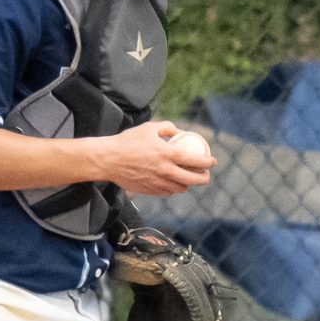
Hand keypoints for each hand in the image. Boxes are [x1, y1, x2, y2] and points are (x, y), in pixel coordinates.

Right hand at [99, 121, 215, 198]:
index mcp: (168, 154)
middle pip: (194, 180)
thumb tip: (180, 132)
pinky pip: (167, 192)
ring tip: (188, 178)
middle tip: (204, 174)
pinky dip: (173, 188)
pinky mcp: (150, 191)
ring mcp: (158, 183)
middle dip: (204, 178)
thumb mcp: (149, 128)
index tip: (212, 161)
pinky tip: (172, 183)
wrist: (107, 160)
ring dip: (188, 184)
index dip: (208, 162)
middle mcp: (166, 171)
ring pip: (181, 188)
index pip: (196, 161)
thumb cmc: (127, 142)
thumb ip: (167, 128)